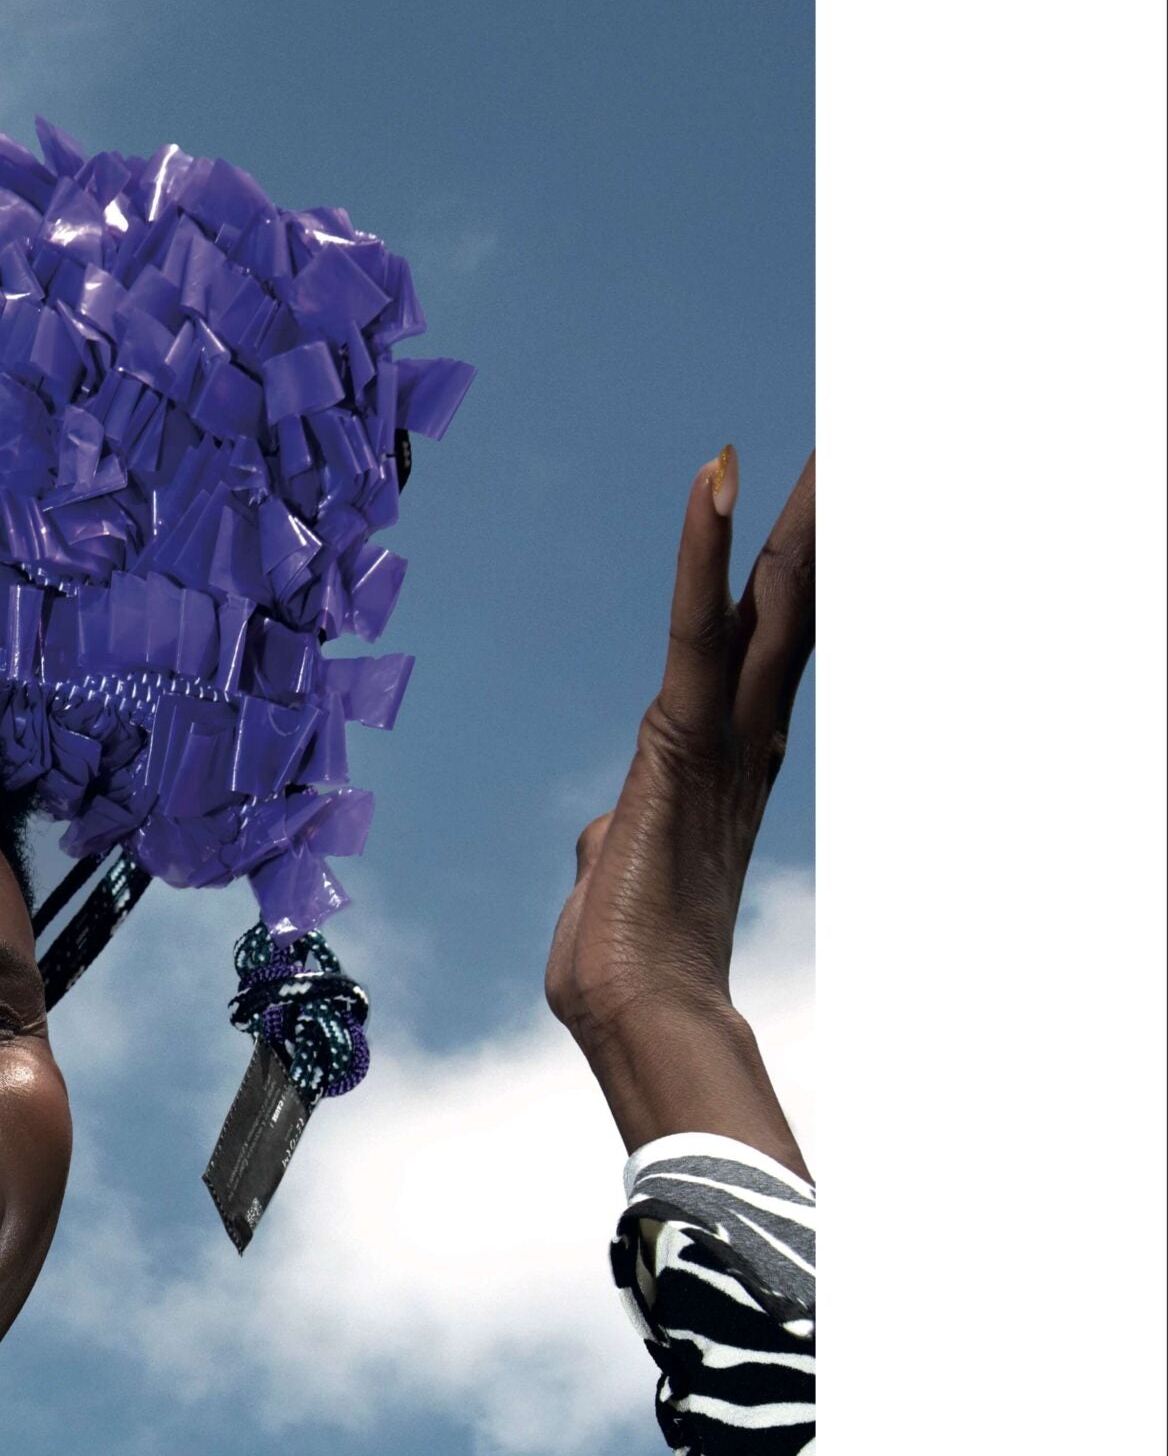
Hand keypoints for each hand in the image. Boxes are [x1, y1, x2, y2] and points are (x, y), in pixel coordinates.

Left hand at [546, 448, 813, 1170]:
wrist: (634, 1009)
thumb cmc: (621, 960)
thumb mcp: (615, 876)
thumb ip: (616, 835)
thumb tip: (604, 831)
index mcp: (725, 765)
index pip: (762, 652)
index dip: (783, 581)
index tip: (812, 513)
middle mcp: (741, 740)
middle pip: (788, 611)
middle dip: (817, 531)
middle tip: (851, 453)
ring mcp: (720, 734)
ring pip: (766, 601)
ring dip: (790, 519)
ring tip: (827, 447)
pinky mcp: (682, 733)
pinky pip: (698, 623)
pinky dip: (705, 547)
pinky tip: (717, 476)